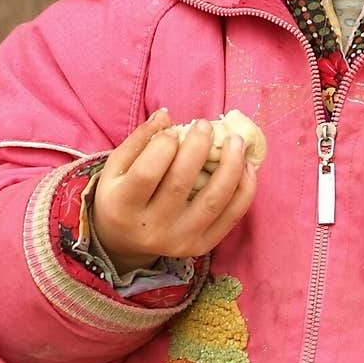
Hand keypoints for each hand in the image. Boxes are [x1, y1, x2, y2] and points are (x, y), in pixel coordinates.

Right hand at [92, 108, 258, 275]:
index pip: (146, 174)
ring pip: (212, 202)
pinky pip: (230, 219)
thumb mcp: (116, 168)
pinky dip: (244, 191)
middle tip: (205, 125)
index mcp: (122, 207)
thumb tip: (165, 115)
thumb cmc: (120, 195)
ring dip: (230, 168)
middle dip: (197, 148)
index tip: (172, 130)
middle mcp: (150, 229)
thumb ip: (139, 140)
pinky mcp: (201, 247)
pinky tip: (247, 166)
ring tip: (236, 141)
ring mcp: (178, 241)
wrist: (125, 242)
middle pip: (180, 185)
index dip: (162, 146)